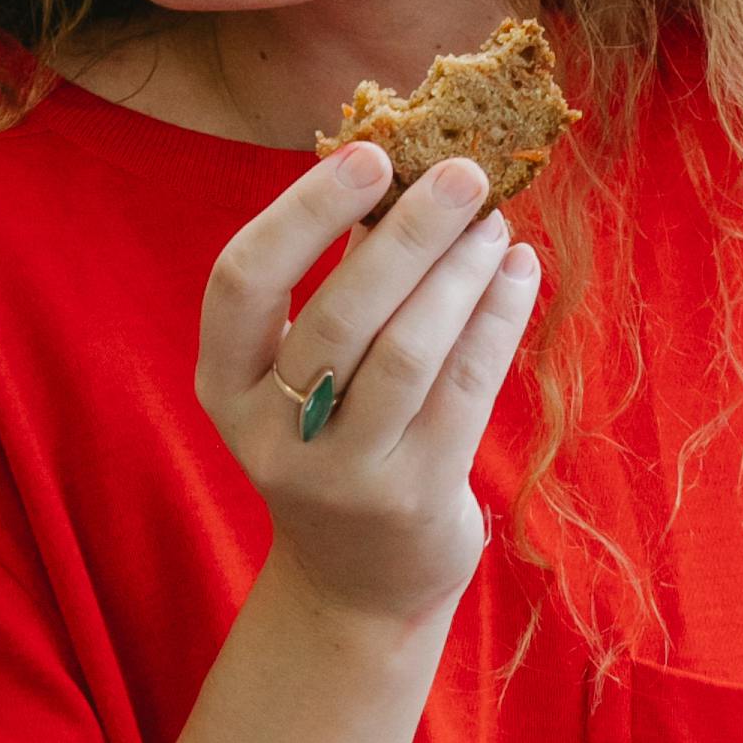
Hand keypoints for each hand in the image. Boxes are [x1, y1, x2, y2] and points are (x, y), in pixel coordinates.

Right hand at [196, 141, 542, 636]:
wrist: (358, 585)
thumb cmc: (337, 448)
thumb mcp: (305, 379)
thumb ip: (339, 287)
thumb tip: (405, 171)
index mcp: (225, 389)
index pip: (240, 282)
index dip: (301, 212)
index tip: (370, 157)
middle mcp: (271, 436)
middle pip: (339, 315)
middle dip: (408, 234)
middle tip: (463, 174)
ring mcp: (341, 475)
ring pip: (407, 352)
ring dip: (459, 274)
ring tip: (495, 224)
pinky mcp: (412, 496)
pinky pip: (464, 389)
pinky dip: (497, 319)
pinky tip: (517, 272)